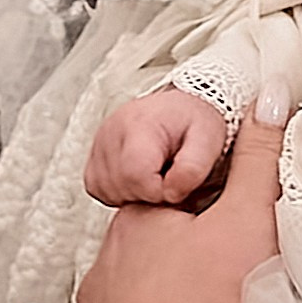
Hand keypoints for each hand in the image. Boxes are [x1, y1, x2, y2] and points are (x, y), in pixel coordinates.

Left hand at [78, 105, 286, 302]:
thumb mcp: (252, 215)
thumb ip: (257, 152)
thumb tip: (268, 90)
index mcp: (129, 234)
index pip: (165, 207)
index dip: (206, 215)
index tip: (239, 234)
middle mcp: (100, 286)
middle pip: (151, 261)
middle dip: (189, 265)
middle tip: (241, 283)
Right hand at [85, 92, 231, 206]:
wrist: (183, 108)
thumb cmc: (196, 122)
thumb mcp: (208, 140)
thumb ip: (193, 169)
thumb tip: (170, 194)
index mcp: (139, 123)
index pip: (134, 174)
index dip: (158, 190)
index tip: (176, 183)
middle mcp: (111, 131)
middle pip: (120, 186)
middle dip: (148, 193)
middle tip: (168, 177)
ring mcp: (99, 143)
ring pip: (106, 190)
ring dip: (133, 194)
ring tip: (155, 175)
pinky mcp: (93, 156)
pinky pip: (97, 188)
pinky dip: (118, 191)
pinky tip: (138, 179)